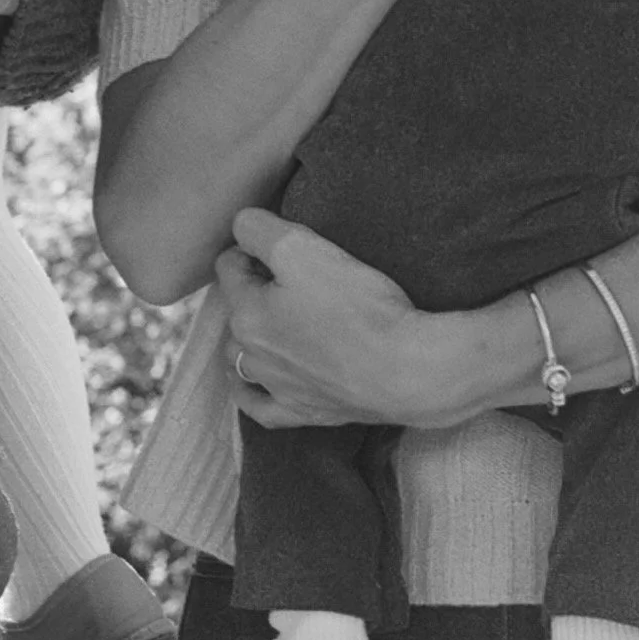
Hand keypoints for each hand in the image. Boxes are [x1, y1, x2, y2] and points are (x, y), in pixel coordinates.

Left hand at [219, 207, 481, 431]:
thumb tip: (240, 226)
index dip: (252, 247)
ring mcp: (279, 389)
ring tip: (273, 321)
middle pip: (236, 312)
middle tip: (289, 278)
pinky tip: (253, 386)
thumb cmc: (358, 307)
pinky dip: (251, 395)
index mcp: (247, 315)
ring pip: (243, 360)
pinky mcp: (306, 413)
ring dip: (249, 337)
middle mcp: (253, 356)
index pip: (229, 267)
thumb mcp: (301, 248)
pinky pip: (261, 408)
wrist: (409, 370)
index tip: (283, 245)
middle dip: (253, 291)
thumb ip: (258, 229)